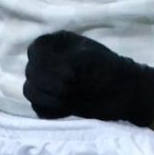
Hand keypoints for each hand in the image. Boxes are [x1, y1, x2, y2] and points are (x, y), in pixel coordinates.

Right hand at [24, 31, 153, 124]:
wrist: (124, 93)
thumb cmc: (107, 70)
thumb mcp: (86, 58)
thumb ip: (62, 64)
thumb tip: (51, 80)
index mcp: (56, 43)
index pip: (34, 50)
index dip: (45, 64)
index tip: (68, 74)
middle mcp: (49, 61)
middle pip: (30, 72)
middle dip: (49, 84)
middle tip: (72, 88)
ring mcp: (49, 82)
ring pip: (29, 91)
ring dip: (48, 98)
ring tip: (69, 99)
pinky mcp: (51, 102)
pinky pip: (37, 108)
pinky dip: (51, 110)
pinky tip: (67, 108)